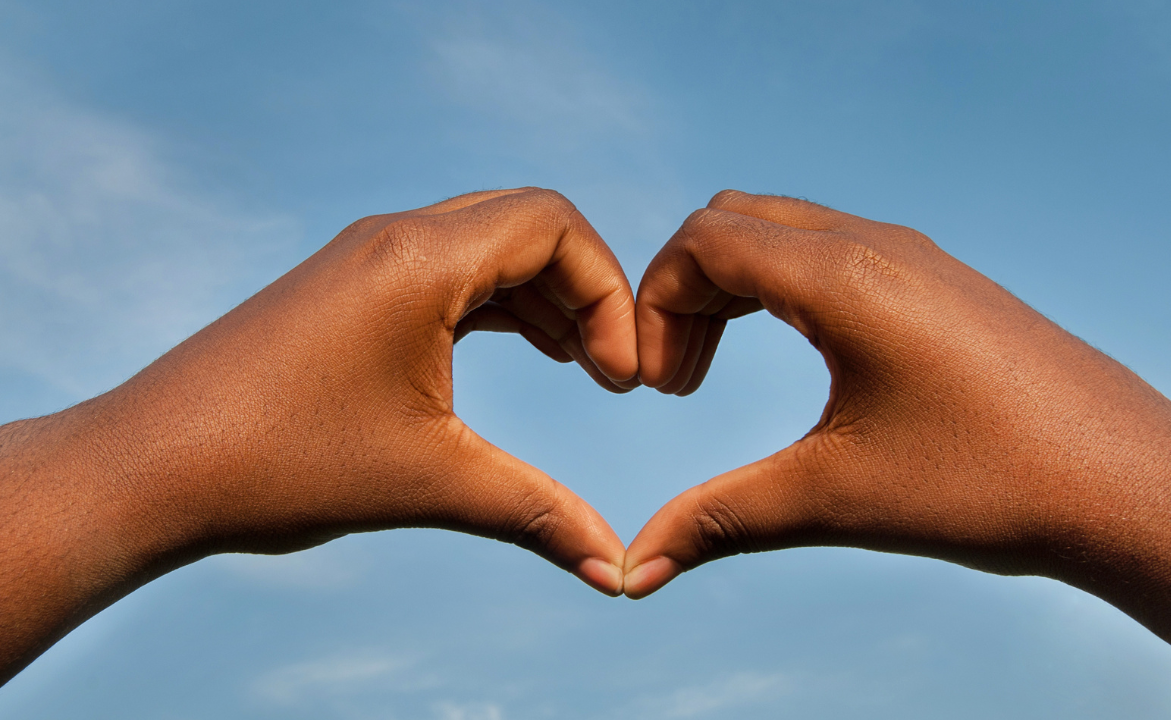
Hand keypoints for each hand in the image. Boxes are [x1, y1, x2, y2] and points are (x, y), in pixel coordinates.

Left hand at [0, 188, 635, 679]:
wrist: (148, 469)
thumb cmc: (277, 465)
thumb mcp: (428, 484)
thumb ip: (537, 515)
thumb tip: (618, 570)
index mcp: (420, 261)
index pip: (556, 225)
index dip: (610, 294)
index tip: (621, 378)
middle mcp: (395, 238)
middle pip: (531, 225)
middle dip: (588, 294)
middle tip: (611, 375)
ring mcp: (366, 258)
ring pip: (490, 247)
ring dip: (547, 299)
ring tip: (583, 370)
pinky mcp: (348, 287)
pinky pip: (451, 272)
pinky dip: (502, 305)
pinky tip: (530, 355)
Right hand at [622, 190, 1170, 714]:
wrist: (1129, 486)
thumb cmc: (990, 484)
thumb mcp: (835, 498)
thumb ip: (719, 519)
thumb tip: (636, 569)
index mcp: (842, 278)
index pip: (703, 243)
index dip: (651, 305)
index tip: (650, 387)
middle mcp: (877, 246)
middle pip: (734, 222)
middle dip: (683, 292)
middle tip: (677, 380)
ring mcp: (916, 257)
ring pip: (785, 232)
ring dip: (732, 289)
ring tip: (714, 371)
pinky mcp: (943, 282)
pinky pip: (835, 252)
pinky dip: (783, 290)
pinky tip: (800, 359)